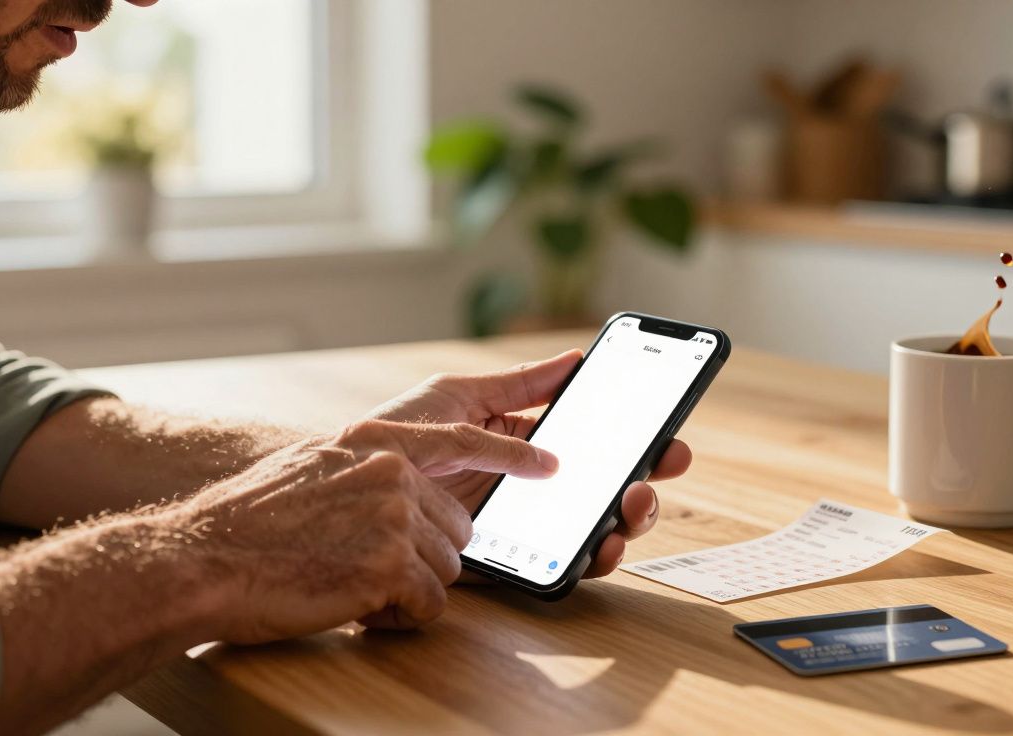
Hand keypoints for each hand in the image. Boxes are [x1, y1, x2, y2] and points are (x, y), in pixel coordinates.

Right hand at [180, 418, 555, 642]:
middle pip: (455, 527)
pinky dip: (398, 617)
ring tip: (347, 583)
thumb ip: (363, 470)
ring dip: (407, 588)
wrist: (202, 557)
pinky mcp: (390, 565)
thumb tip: (400, 490)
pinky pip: (429, 606)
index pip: (464, 440)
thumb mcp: (310, 468)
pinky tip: (353, 605)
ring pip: (445, 569)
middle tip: (363, 566)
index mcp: (374, 441)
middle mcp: (392, 471)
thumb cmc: (247, 523)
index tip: (549, 463)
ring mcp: (394, 516)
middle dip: (422, 556)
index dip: (513, 454)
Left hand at [366, 350, 692, 577]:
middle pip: (599, 487)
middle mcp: (525, 486)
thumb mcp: (457, 397)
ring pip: (587, 527)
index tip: (667, 433)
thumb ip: (516, 385)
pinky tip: (599, 543)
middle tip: (662, 466)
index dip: (629, 440)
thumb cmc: (393, 434)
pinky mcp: (501, 560)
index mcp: (518, 441)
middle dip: (641, 479)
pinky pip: (553, 564)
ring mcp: (516, 524)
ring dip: (624, 519)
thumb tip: (572, 359)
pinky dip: (586, 559)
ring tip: (633, 503)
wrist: (344, 486)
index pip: (587, 442)